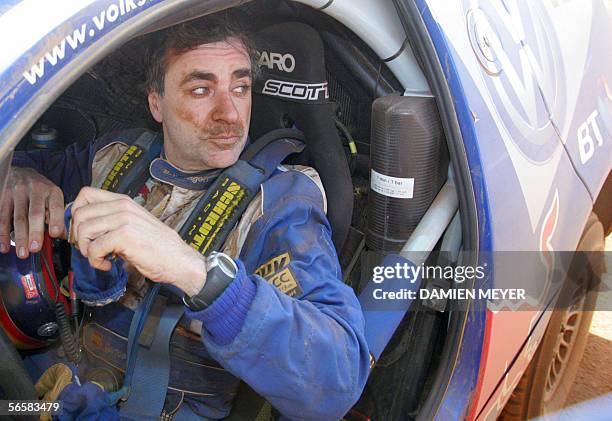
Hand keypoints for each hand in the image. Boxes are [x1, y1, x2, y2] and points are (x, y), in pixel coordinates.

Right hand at [0, 167, 65, 257]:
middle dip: (35, 233)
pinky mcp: (4, 196)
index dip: (56, 220)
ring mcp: (17, 192)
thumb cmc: (41, 192)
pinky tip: (4, 246)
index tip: (55, 234)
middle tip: (35, 249)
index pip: (55, 206)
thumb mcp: (53, 198)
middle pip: (35, 214)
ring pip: (18, 217)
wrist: (20, 174)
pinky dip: (3, 233)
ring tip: (22, 253)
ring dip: (19, 237)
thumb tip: (62, 236)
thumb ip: (56, 215)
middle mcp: (35, 190)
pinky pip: (3, 216)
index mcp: (52, 191)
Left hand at [70, 187, 206, 295]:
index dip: (76, 213)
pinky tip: (108, 265)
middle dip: (78, 236)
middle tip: (91, 249)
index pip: (85, 194)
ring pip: (83, 230)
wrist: (179, 260)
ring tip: (100, 258)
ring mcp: (124, 220)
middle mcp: (123, 206)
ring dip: (86, 250)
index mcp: (124, 201)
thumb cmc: (157, 247)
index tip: (84, 231)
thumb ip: (112, 219)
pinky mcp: (125, 236)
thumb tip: (83, 225)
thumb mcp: (134, 224)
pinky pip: (93, 248)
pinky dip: (96, 261)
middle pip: (79, 213)